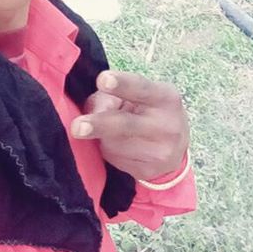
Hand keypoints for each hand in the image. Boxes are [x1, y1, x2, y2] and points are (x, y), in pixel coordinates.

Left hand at [70, 70, 189, 180]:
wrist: (175, 148)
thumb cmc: (148, 112)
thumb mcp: (138, 96)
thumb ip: (112, 96)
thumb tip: (90, 112)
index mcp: (165, 98)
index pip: (141, 89)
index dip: (122, 84)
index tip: (102, 80)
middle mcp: (167, 125)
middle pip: (125, 124)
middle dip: (99, 124)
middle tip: (77, 126)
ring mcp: (160, 152)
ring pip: (113, 143)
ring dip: (101, 135)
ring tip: (110, 130)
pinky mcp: (148, 171)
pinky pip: (114, 159)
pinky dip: (107, 150)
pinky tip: (118, 145)